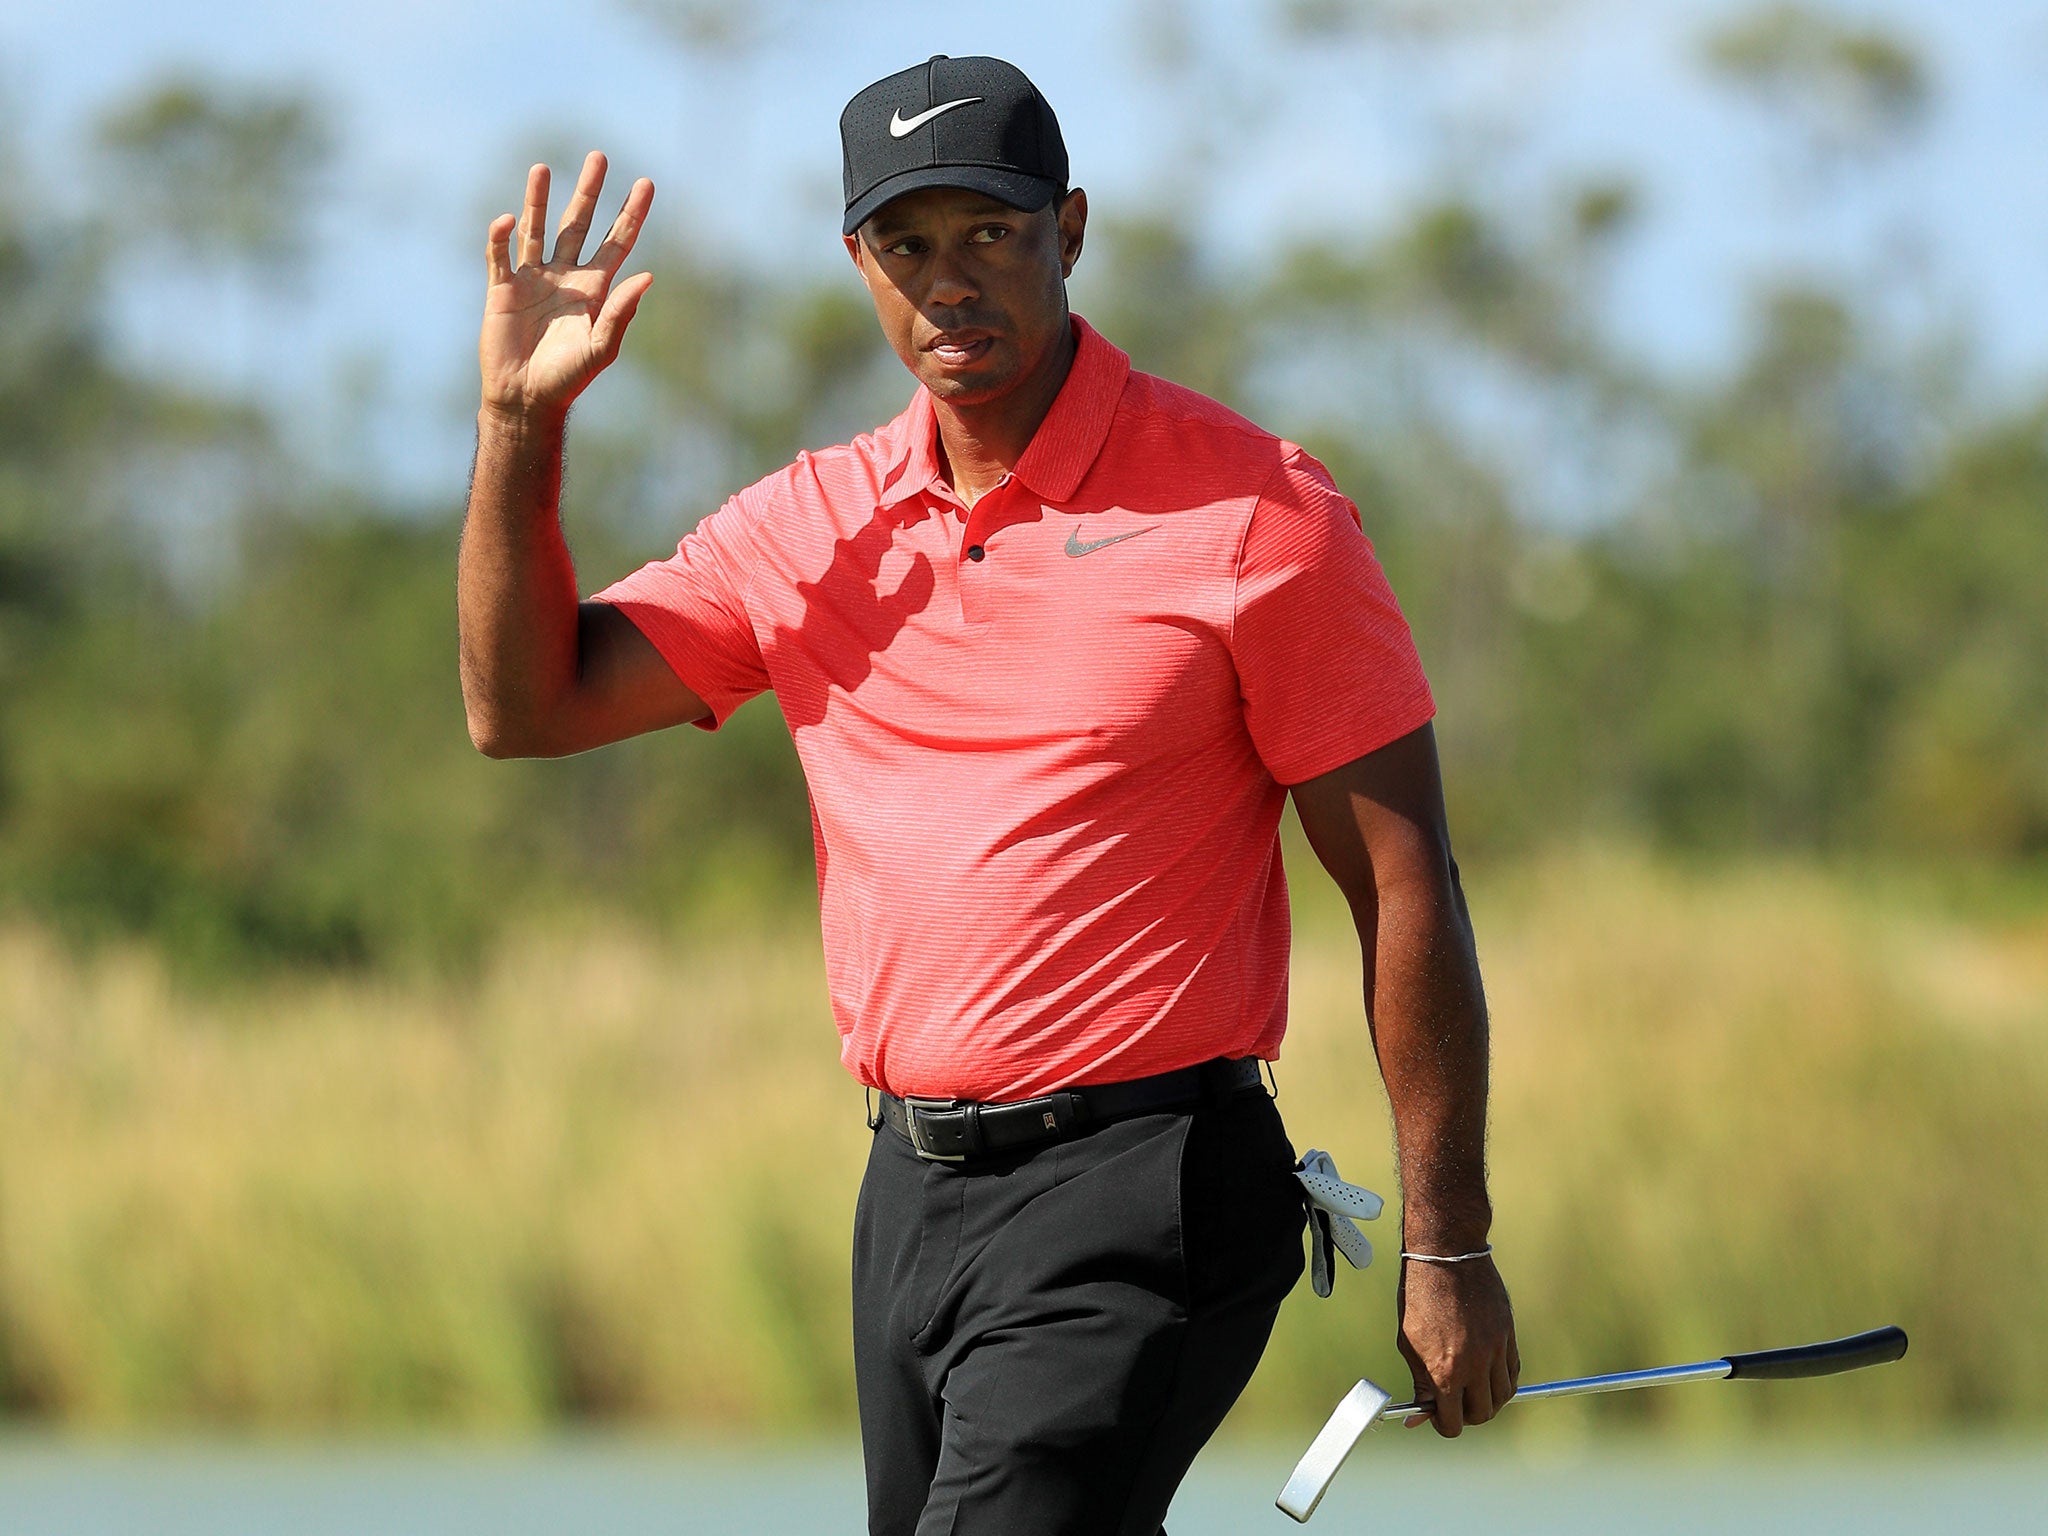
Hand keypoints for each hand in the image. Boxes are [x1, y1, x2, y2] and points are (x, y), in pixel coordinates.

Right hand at [480, 151, 653, 421]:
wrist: (525, 398)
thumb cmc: (567, 378)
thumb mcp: (600, 347)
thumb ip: (621, 312)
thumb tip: (648, 276)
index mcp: (594, 290)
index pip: (618, 242)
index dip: (632, 214)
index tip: (647, 183)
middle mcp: (565, 277)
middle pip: (579, 224)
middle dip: (590, 192)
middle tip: (599, 156)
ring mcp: (533, 279)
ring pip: (537, 229)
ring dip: (540, 199)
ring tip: (543, 168)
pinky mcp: (502, 289)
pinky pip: (500, 254)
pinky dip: (501, 236)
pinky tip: (507, 220)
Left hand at [1395, 1253, 1518, 1435]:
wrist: (1446, 1256)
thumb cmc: (1420, 1297)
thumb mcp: (1408, 1343)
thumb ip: (1420, 1382)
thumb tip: (1418, 1416)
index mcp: (1445, 1370)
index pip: (1453, 1423)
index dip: (1443, 1425)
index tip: (1438, 1417)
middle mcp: (1475, 1365)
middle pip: (1482, 1414)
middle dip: (1466, 1415)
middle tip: (1454, 1403)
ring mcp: (1496, 1349)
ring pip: (1503, 1397)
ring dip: (1487, 1399)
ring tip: (1471, 1388)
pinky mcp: (1509, 1334)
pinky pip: (1513, 1372)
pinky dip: (1503, 1380)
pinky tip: (1488, 1373)